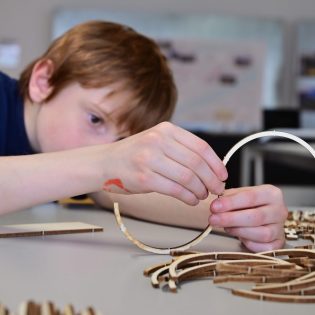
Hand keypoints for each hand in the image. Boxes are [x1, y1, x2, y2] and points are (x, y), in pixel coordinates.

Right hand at [102, 122, 226, 204]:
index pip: (201, 147)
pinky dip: (188, 197)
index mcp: (166, 130)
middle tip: (217, 189)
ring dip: (200, 190)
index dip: (216, 164)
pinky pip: (175, 190)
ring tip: (202, 195)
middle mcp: (158, 141)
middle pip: (197, 163)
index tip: (223, 176)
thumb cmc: (134, 154)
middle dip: (212, 180)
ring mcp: (149, 159)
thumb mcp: (157, 141)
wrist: (105, 162)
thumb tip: (210, 167)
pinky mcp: (144, 178)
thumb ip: (180, 149)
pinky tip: (191, 200)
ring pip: (188, 177)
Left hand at [209, 184, 287, 251]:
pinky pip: (265, 247)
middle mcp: (279, 210)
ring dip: (238, 231)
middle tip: (213, 219)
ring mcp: (280, 228)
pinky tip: (239, 237)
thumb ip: (228, 198)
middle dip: (231, 218)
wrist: (258, 215)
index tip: (214, 206)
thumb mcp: (238, 195)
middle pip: (256, 216)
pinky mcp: (279, 243)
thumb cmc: (247, 204)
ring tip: (225, 227)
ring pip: (262, 234)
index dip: (230, 203)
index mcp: (271, 193)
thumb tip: (216, 205)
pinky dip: (250, 243)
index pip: (250, 197)